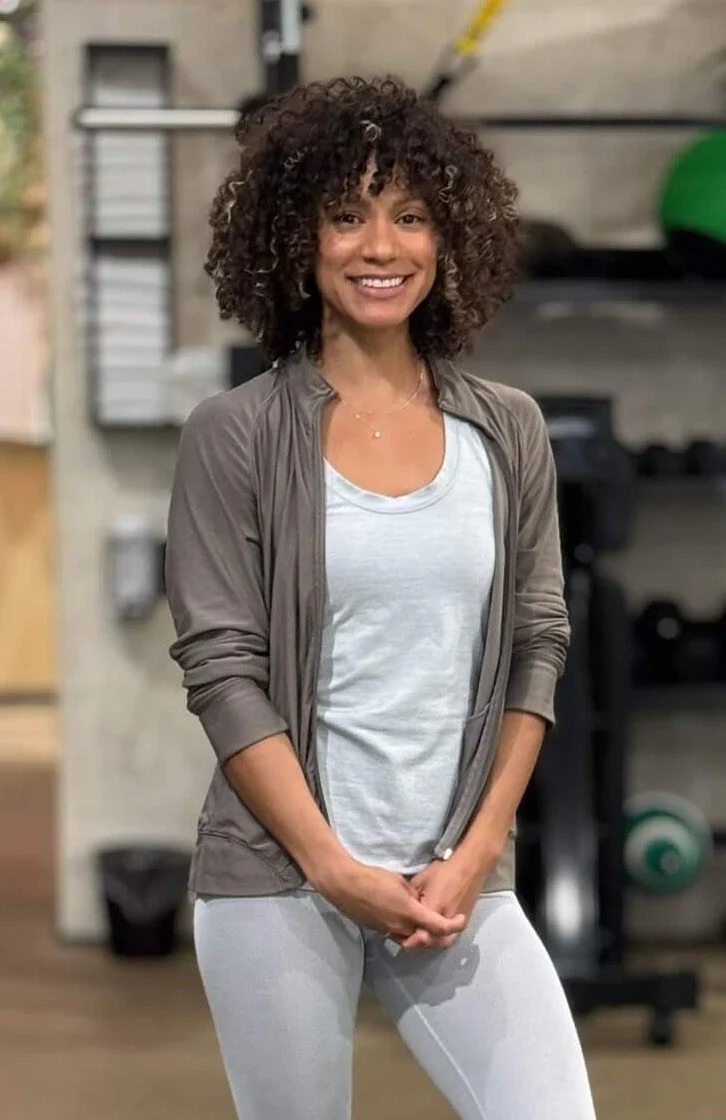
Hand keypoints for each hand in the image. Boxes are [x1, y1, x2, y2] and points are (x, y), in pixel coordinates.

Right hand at [313, 856, 466, 944]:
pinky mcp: (377, 930)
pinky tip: (401, 915)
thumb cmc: (374, 878)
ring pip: (409, 937)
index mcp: (410, 913)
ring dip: (418, 932)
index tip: (461, 919)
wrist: (345, 885)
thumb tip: (417, 901)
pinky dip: (404, 928)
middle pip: (425, 936)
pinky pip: (395, 933)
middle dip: (435, 931)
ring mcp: (387, 931)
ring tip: (422, 918)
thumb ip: (413, 895)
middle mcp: (400, 927)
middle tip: (442, 920)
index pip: (438, 926)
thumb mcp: (400, 882)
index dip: (453, 925)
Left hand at [401, 843, 500, 951]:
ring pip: (441, 943)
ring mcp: (457, 924)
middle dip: (418, 942)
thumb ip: (411, 897)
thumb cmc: (444, 871)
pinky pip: (450, 938)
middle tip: (408, 935)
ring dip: (430, 942)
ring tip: (420, 934)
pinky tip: (433, 932)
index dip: (408, 936)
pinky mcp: (465, 924)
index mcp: (433, 909)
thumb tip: (404, 908)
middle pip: (430, 942)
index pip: (419, 934)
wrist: (469, 868)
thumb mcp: (421, 880)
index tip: (399, 932)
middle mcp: (446, 920)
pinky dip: (441, 939)